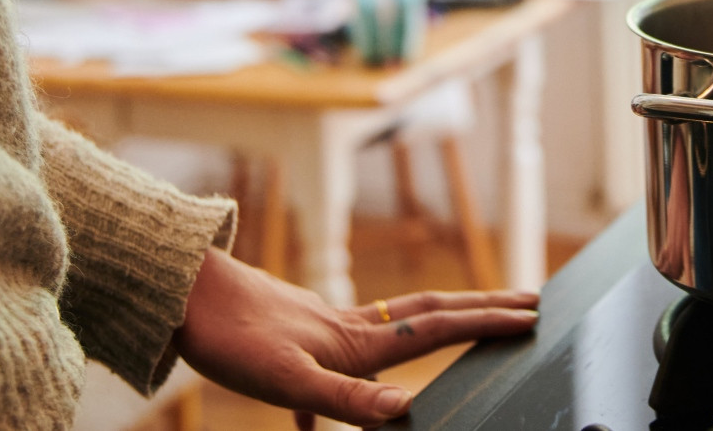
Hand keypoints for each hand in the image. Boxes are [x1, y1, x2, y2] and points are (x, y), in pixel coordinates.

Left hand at [172, 248, 539, 428]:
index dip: (487, 322)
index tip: (532, 315)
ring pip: (395, 323)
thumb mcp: (286, 382)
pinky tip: (319, 419)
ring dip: (439, 321)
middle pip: (432, 311)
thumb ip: (346, 400)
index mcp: (358, 342)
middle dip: (484, 305)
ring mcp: (325, 327)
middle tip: (529, 298)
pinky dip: (350, 382)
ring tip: (464, 324)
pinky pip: (340, 358)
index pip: (439, 327)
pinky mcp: (298, 335)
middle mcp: (351, 328)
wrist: (179, 294)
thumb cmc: (228, 338)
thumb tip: (408, 412)